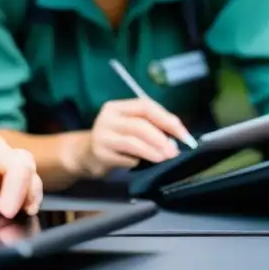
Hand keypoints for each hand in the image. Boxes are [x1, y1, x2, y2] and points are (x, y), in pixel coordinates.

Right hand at [75, 98, 191, 177]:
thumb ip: (150, 127)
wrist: (85, 155)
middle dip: (161, 138)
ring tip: (165, 157)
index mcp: (117, 107)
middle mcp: (107, 118)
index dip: (166, 118)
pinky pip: (125, 157)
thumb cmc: (115, 140)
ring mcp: (102, 135)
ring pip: (133, 141)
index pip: (145, 106)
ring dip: (153, 150)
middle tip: (174, 151)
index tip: (183, 133)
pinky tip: (144, 163)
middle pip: (139, 124)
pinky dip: (138, 160)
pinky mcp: (100, 153)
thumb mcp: (129, 127)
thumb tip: (177, 137)